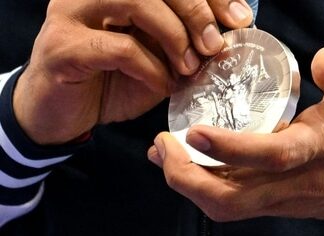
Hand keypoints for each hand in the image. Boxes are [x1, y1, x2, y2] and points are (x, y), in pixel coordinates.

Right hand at [13, 0, 252, 144]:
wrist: (63, 114)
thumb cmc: (111, 83)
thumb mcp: (157, 61)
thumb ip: (183, 45)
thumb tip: (225, 37)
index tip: (240, 18)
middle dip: (197, 12)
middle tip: (214, 45)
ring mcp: (73, 13)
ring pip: (137, 1)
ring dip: (174, 36)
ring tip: (189, 67)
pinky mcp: (62, 45)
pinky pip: (119, 48)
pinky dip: (150, 69)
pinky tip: (161, 86)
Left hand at [149, 47, 323, 221]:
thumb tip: (320, 62)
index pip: (271, 156)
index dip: (227, 150)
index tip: (190, 132)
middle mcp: (303, 182)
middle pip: (233, 200)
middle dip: (186, 181)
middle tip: (159, 148)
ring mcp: (294, 200)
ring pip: (232, 209)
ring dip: (191, 187)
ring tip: (166, 155)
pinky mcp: (292, 206)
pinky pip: (242, 205)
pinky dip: (211, 189)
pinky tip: (198, 166)